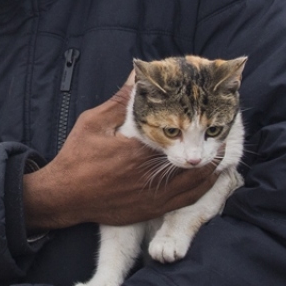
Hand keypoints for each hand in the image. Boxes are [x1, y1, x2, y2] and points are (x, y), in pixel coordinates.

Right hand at [23, 77, 215, 231]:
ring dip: (210, 170)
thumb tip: (137, 74)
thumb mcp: (94, 123)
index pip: (179, 136)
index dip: (197, 127)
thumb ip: (121, 101)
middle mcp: (151, 176)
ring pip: (195, 184)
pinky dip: (200, 189)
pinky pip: (185, 201)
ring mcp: (154, 197)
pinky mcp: (151, 210)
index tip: (209, 115)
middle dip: (211, 149)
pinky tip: (205, 180)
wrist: (64, 197)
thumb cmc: (76, 158)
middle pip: (193, 162)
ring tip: (218, 154)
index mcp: (140, 152)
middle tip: (220, 135)